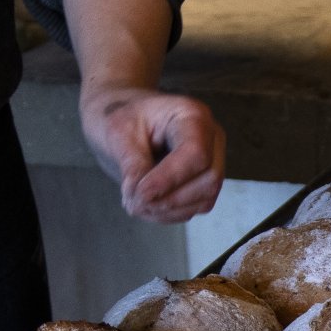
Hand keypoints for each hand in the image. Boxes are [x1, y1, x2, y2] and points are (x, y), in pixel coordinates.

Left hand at [80, 87, 224, 222]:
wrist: (127, 122)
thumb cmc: (125, 119)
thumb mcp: (120, 133)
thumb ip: (133, 164)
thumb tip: (143, 198)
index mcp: (192, 115)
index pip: (196, 152)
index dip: (169, 178)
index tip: (140, 192)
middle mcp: (210, 139)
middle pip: (208, 179)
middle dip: (169, 198)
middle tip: (133, 201)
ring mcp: (211, 163)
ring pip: (204, 199)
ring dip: (166, 210)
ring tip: (134, 203)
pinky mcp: (202, 185)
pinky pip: (193, 209)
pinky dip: (167, 215)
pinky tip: (146, 205)